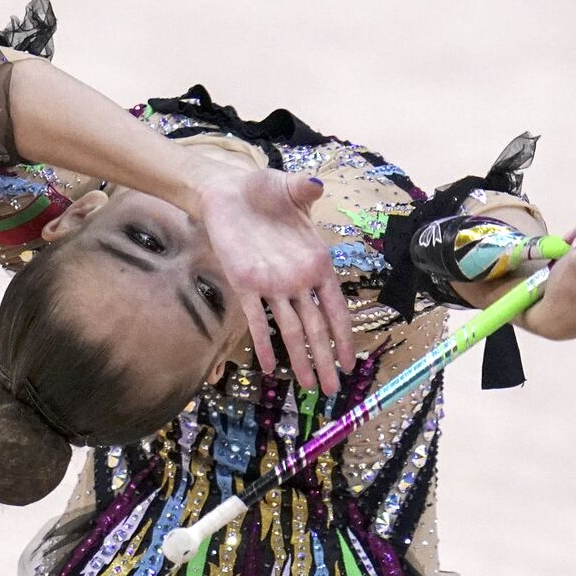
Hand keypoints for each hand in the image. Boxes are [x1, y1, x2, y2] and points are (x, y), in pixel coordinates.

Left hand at [189, 167, 355, 393]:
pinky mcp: (244, 284)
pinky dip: (263, 342)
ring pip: (290, 329)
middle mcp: (297, 279)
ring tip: (308, 387)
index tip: (350, 360)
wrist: (225, 191)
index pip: (335, 305)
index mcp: (316, 261)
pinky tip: (269, 367)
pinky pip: (256, 318)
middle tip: (333, 390)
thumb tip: (316, 185)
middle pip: (316, 327)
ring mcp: (271, 285)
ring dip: (300, 359)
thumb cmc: (261, 190)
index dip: (343, 334)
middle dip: (325, 359)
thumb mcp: (288, 187)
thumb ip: (303, 191)